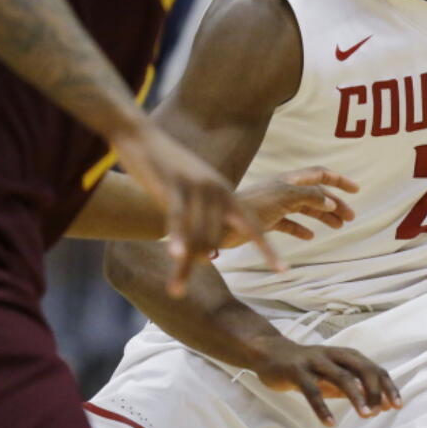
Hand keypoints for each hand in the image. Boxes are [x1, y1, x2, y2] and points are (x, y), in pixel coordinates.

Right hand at [113, 122, 284, 296]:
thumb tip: (209, 250)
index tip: (283, 271)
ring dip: (186, 264)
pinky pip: (178, 218)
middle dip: (202, 263)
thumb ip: (206, 216)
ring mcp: (197, 188)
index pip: (254, 226)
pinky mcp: (174, 186)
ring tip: (177, 290)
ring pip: (198, 235)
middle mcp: (218, 191)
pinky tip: (176, 256)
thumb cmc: (169, 168)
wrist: (143, 137)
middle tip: (183, 286)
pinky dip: (177, 239)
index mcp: (226, 193)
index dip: (268, 250)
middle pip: (218, 238)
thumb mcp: (196, 191)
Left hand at [225, 167, 358, 247]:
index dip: (339, 180)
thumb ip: (310, 196)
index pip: (320, 174)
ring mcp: (275, 205)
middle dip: (335, 203)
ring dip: (323, 216)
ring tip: (337, 227)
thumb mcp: (285, 196)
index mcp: (290, 180)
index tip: (356, 190)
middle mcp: (284, 189)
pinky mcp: (267, 221)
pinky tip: (310, 237)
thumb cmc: (254, 206)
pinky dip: (301, 229)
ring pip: (305, 208)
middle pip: (316, 193)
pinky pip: (289, 223)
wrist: (223, 223)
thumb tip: (331, 201)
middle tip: (350, 217)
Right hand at [248, 336, 401, 425]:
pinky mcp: (297, 371)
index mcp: (346, 355)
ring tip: (365, 415)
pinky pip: (312, 390)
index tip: (396, 405)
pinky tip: (329, 423)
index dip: (387, 386)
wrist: (270, 353)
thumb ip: (356, 388)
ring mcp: (315, 361)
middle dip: (375, 390)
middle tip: (381, 411)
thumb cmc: (307, 366)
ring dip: (356, 396)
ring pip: (341, 376)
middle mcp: (333, 355)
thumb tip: (382, 405)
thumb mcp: (334, 375)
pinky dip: (322, 407)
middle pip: (362, 368)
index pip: (373, 368)